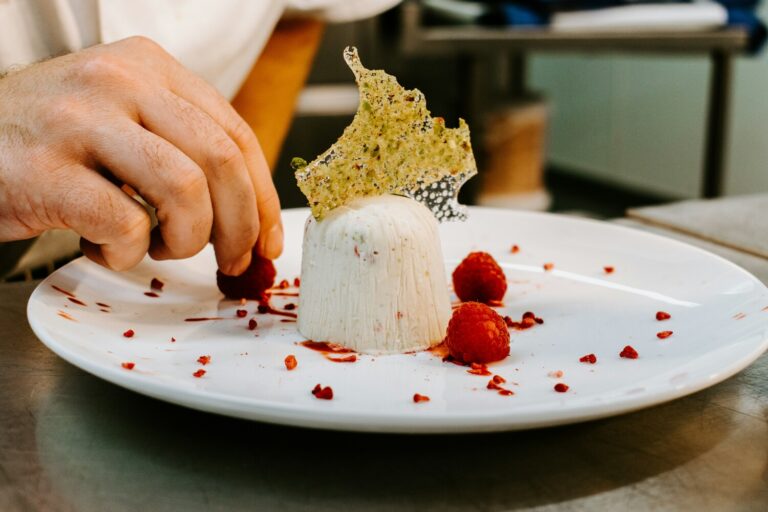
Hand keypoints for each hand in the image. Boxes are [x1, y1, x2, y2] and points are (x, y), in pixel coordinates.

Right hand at [0, 36, 282, 274]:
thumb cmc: (52, 143)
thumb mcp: (124, 119)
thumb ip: (183, 146)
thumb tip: (251, 215)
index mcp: (149, 66)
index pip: (236, 133)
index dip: (263, 197)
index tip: (268, 239)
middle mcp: (119, 81)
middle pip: (221, 161)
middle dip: (241, 226)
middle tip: (233, 260)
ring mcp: (80, 122)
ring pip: (184, 190)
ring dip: (186, 238)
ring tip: (159, 249)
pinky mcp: (46, 171)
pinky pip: (124, 225)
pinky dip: (126, 254)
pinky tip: (104, 248)